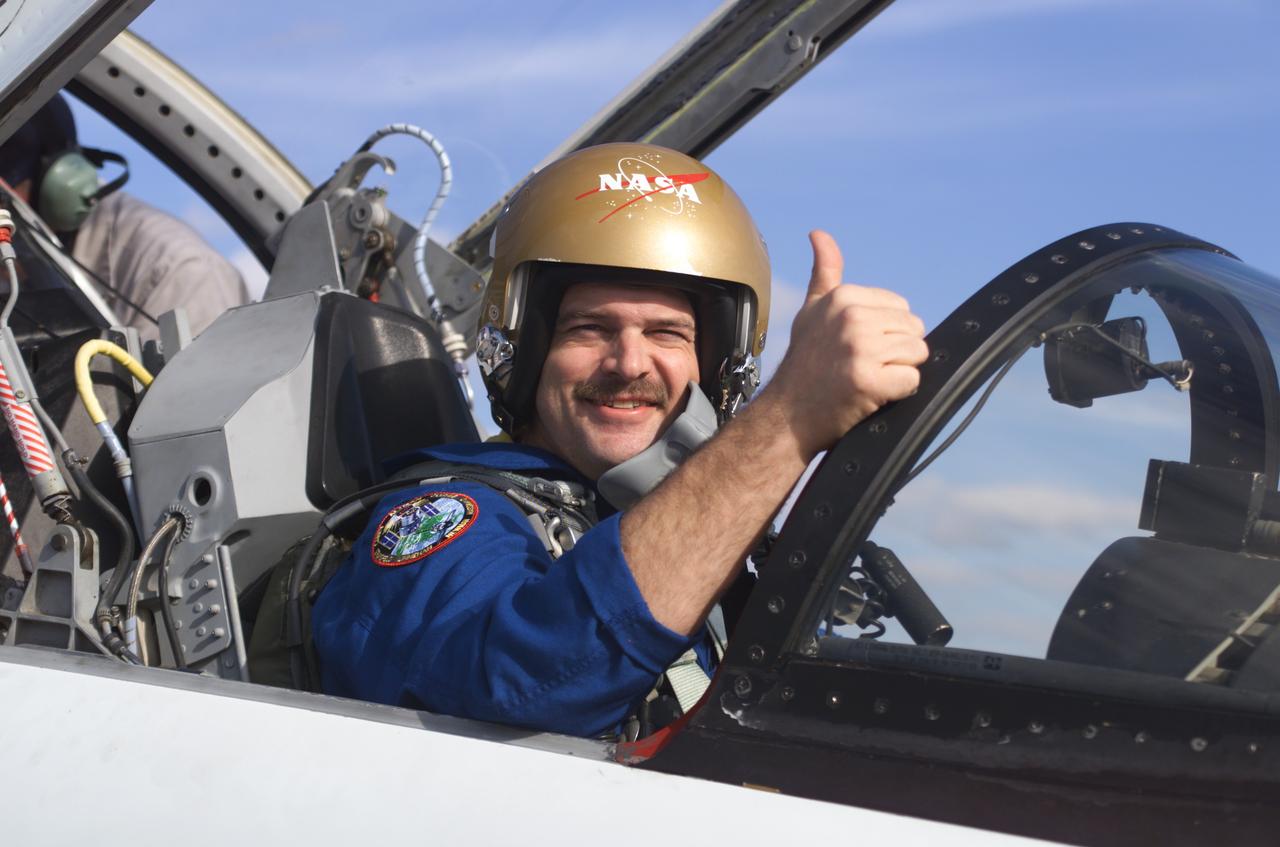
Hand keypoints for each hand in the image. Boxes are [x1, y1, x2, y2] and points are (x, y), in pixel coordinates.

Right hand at [764, 230, 927, 455]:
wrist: (787, 416)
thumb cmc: (804, 364)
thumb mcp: (811, 311)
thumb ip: (825, 273)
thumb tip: (819, 233)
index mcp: (842, 297)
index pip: (901, 308)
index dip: (886, 333)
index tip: (855, 348)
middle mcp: (851, 318)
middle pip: (914, 330)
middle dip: (896, 353)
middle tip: (861, 366)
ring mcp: (860, 349)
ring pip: (918, 354)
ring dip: (898, 372)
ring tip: (866, 379)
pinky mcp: (869, 380)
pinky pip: (912, 381)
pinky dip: (897, 393)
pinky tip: (870, 395)